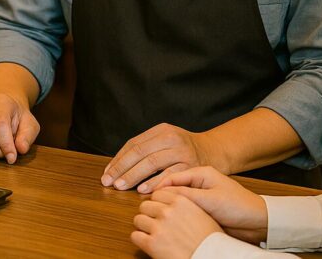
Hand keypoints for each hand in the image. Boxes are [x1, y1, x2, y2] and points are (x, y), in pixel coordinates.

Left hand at [102, 123, 224, 191]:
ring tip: (121, 186)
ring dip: (134, 175)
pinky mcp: (191, 166)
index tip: (107, 173)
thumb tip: (117, 166)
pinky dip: (155, 182)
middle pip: (140, 152)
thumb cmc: (185, 149)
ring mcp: (182, 151)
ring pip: (152, 162)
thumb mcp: (167, 140)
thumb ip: (147, 148)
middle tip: (109, 182)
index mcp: (161, 130)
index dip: (118, 159)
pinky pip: (169, 175)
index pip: (134, 144)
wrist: (215, 151)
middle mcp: (171, 138)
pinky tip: (143, 190)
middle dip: (122, 168)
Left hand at [131, 191, 222, 258]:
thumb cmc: (211, 239)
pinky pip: (135, 236)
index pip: (157, 194)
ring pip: (138, 220)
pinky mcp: (152, 244)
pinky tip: (148, 243)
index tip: (159, 210)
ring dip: (143, 227)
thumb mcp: (202, 213)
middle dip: (148, 214)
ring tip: (151, 233)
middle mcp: (167, 212)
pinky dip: (140, 239)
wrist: (211, 256)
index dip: (157, 203)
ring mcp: (158, 228)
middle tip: (154, 223)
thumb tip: (174, 202)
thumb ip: (186, 204)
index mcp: (180, 201)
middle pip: (145, 206)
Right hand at [149, 167, 267, 244]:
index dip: (157, 185)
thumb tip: (161, 194)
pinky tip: (167, 216)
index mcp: (201, 172)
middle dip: (158, 192)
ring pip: (176, 196)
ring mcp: (200, 193)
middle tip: (144, 203)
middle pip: (172, 184)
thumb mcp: (210, 200)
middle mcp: (199, 181)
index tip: (145, 194)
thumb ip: (186, 196)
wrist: (257, 221)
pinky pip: (184, 206)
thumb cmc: (238, 206)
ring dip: (166, 202)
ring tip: (152, 210)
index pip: (172, 175)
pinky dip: (174, 210)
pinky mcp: (202, 206)